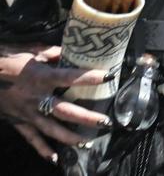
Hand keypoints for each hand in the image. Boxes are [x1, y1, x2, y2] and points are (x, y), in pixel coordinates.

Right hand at [0, 45, 111, 162]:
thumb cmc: (6, 61)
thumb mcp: (30, 51)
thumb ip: (54, 52)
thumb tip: (75, 50)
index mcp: (40, 77)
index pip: (68, 77)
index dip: (87, 77)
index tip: (108, 76)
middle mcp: (36, 98)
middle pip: (64, 111)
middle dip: (85, 118)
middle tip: (105, 122)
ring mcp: (27, 112)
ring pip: (51, 128)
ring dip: (69, 137)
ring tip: (86, 142)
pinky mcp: (19, 121)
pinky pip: (31, 138)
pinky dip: (42, 149)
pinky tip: (54, 159)